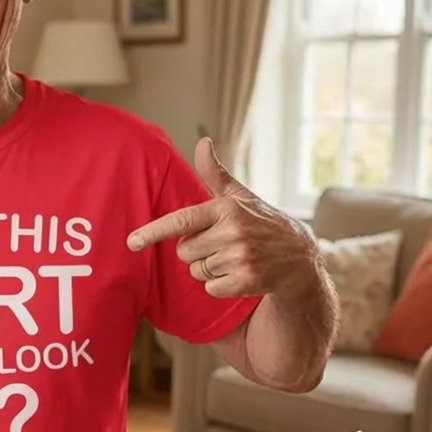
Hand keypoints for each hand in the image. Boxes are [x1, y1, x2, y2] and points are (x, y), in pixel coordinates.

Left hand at [126, 137, 318, 298]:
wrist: (300, 256)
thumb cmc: (262, 222)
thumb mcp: (240, 196)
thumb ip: (214, 174)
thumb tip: (202, 142)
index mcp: (226, 208)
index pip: (181, 221)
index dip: (153, 232)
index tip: (132, 242)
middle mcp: (233, 232)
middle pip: (184, 251)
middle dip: (196, 251)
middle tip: (221, 245)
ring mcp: (240, 258)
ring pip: (197, 271)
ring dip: (209, 269)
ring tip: (233, 258)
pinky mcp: (246, 282)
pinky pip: (210, 288)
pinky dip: (220, 285)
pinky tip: (239, 274)